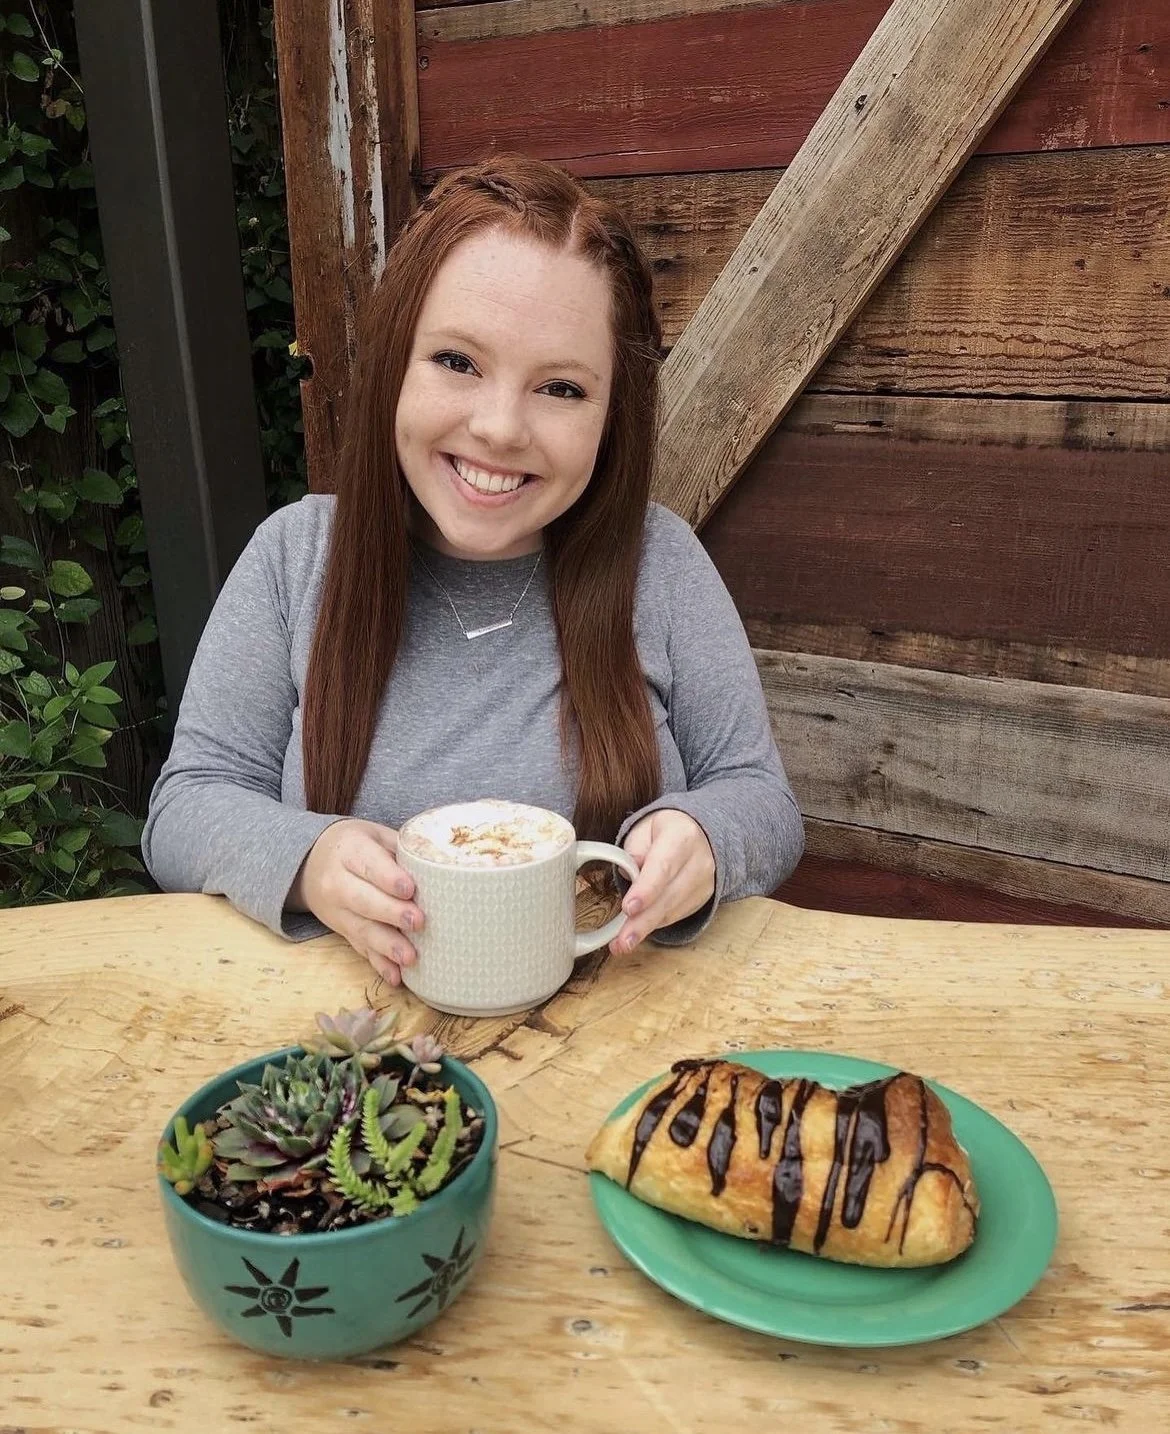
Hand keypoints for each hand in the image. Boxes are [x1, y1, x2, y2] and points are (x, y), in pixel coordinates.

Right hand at [289, 819, 424, 985]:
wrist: (311, 863)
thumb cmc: (356, 846)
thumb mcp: (374, 834)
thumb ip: (401, 847)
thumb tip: (440, 860)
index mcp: (349, 851)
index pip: (369, 864)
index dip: (388, 878)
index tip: (409, 889)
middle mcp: (338, 882)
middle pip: (363, 900)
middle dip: (391, 913)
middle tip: (418, 922)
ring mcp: (338, 911)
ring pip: (362, 929)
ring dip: (387, 946)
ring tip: (410, 957)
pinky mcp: (343, 931)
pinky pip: (360, 949)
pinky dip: (379, 964)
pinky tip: (396, 976)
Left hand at [609, 809, 714, 954]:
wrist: (700, 833)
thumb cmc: (664, 831)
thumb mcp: (645, 829)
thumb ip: (635, 849)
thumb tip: (630, 873)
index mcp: (682, 836)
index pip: (663, 867)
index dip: (646, 890)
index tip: (628, 908)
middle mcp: (699, 861)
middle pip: (669, 896)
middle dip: (643, 922)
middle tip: (621, 942)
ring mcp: (704, 883)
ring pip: (673, 911)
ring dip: (646, 930)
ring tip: (622, 944)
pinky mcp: (702, 899)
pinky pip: (676, 915)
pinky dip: (655, 925)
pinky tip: (636, 933)